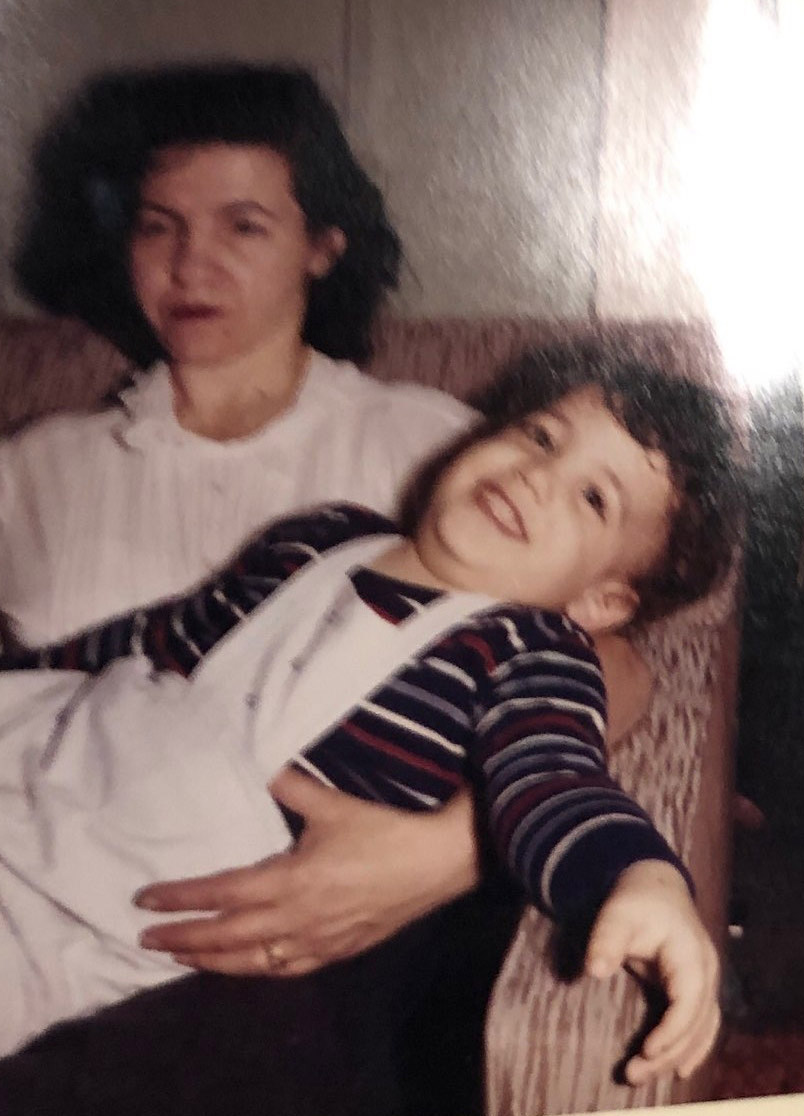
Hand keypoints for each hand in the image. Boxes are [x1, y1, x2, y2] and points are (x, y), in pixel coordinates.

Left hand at [135, 770, 479, 976]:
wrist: (438, 861)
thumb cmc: (384, 829)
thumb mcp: (333, 803)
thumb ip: (291, 786)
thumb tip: (262, 763)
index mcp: (290, 881)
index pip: (221, 894)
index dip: (181, 898)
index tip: (145, 901)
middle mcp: (296, 919)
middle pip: (227, 937)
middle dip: (183, 939)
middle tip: (146, 940)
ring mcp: (318, 941)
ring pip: (253, 962)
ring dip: (212, 962)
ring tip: (184, 958)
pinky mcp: (339, 951)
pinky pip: (288, 970)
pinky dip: (258, 970)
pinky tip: (249, 967)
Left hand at [584, 860, 720, 1084]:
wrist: (656, 886)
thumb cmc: (638, 901)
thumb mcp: (618, 914)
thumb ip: (605, 940)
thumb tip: (593, 971)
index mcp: (692, 956)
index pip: (689, 1002)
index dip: (672, 1031)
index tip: (647, 1051)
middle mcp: (706, 974)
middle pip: (695, 1024)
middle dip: (667, 1053)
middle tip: (632, 1075)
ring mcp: (706, 983)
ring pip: (700, 1030)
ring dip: (676, 1056)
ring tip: (643, 1076)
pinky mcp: (696, 989)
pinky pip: (702, 1026)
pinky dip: (691, 1049)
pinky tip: (678, 1070)